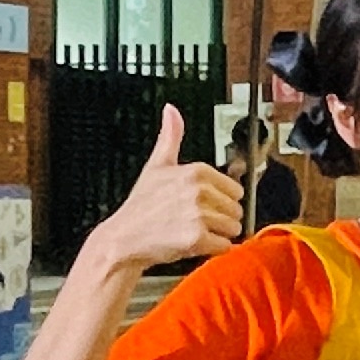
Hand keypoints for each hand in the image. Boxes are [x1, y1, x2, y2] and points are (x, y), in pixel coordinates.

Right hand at [82, 107, 243, 272]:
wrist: (123, 239)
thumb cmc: (141, 206)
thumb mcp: (156, 166)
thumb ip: (170, 138)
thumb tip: (171, 110)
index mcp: (196, 171)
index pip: (235, 190)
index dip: (220, 201)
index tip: (198, 203)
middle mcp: (198, 190)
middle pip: (236, 210)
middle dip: (220, 219)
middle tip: (193, 219)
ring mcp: (199, 215)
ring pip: (233, 229)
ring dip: (217, 235)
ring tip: (191, 230)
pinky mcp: (197, 238)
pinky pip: (225, 246)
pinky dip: (212, 249)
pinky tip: (191, 243)